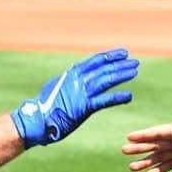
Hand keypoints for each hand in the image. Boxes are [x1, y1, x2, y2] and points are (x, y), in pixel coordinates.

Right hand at [12, 49, 138, 147]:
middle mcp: (78, 80)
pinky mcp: (84, 108)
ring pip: (107, 80)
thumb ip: (68, 83)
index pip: (95, 61)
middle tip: (135, 61)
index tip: (122, 53)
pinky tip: (129, 96)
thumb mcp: (56, 88)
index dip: (110, 56)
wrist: (37, 119)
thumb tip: (72, 79)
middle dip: (120, 64)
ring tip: (135, 71)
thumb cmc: (44, 107)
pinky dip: (117, 97)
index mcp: (71, 74)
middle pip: (104, 68)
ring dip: (122, 75)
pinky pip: (105, 101)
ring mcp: (81, 93)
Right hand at [123, 117, 171, 171]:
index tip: (130, 137)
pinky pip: (169, 166)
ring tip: (132, 168)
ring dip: (146, 161)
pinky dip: (159, 170)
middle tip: (124, 151)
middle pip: (155, 144)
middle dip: (140, 147)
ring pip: (159, 157)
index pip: (159, 132)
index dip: (144, 135)